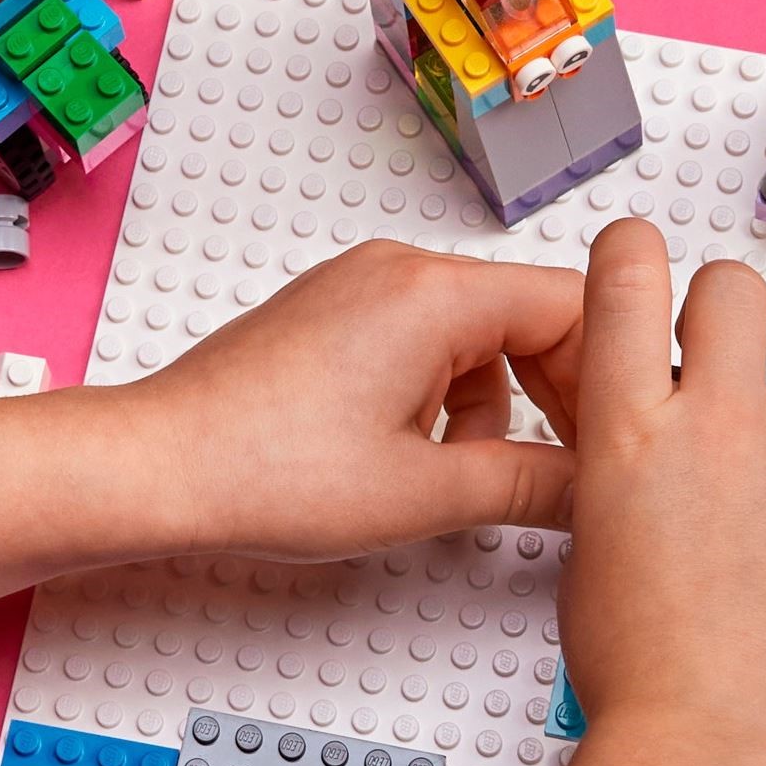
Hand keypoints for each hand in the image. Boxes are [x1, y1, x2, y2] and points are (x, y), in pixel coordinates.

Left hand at [132, 240, 584, 559]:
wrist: (155, 468)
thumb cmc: (260, 469)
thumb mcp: (423, 494)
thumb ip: (529, 486)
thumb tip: (589, 491)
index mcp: (433, 294)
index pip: (574, 306)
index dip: (607, 378)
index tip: (610, 436)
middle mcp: (398, 270)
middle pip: (530, 314)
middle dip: (557, 391)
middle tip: (566, 461)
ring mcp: (362, 287)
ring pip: (479, 332)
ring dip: (498, 401)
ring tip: (467, 471)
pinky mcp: (334, 315)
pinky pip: (426, 339)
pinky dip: (446, 394)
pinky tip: (418, 453)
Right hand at [519, 219, 765, 765]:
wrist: (715, 749)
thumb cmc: (637, 670)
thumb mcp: (592, 540)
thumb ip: (625, 461)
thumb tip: (649, 435)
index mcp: (626, 430)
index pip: (626, 269)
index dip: (631, 255)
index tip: (638, 267)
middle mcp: (716, 424)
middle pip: (733, 290)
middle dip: (719, 315)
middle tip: (712, 371)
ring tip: (757, 515)